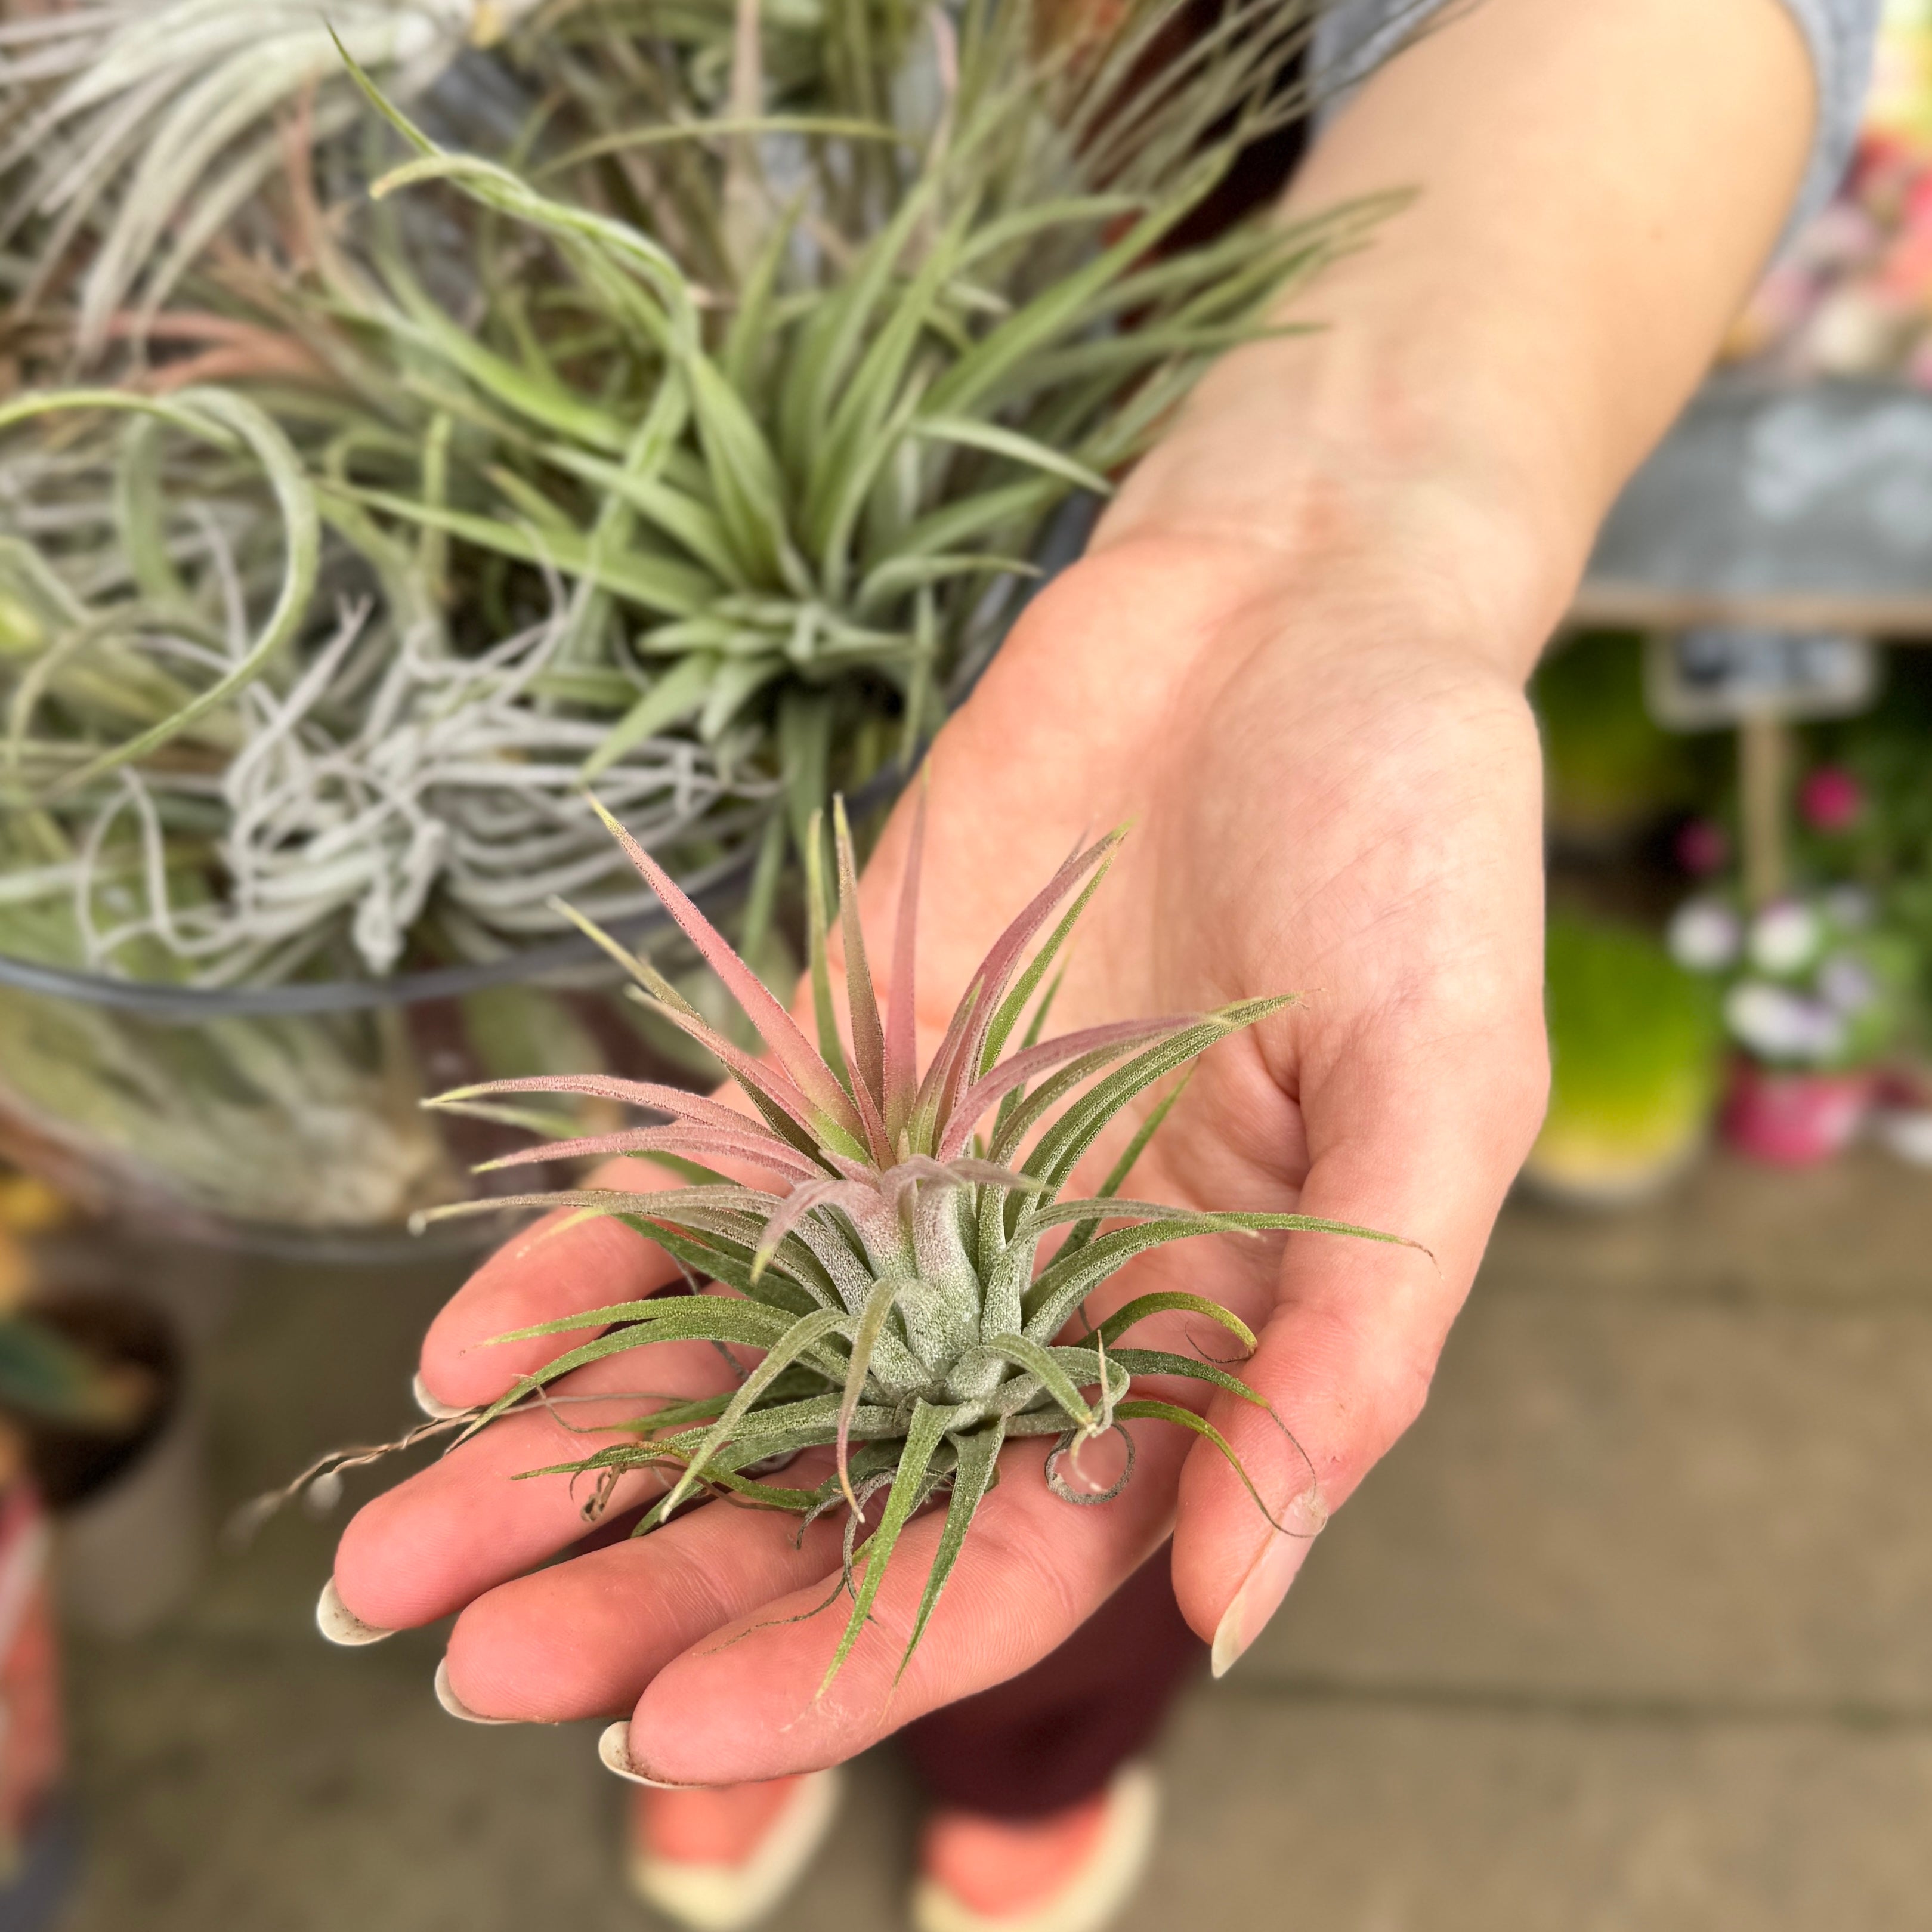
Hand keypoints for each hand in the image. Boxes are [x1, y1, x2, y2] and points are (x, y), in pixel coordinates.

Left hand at [329, 506, 1550, 1781]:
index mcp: (1190, 1347)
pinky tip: (465, 1351)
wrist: (1289, 612)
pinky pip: (694, 1183)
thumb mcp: (1442, 1086)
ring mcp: (920, 1175)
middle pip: (828, 1490)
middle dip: (656, 1593)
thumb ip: (1350, 1348)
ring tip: (398, 1564)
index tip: (668, 1736)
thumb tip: (1242, 1601)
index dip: (841, 1660)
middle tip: (474, 1669)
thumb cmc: (1418, 838)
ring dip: (569, 1463)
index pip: (999, 1559)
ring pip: (729, 1360)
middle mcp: (1035, 1290)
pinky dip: (583, 1264)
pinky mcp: (837, 1050)